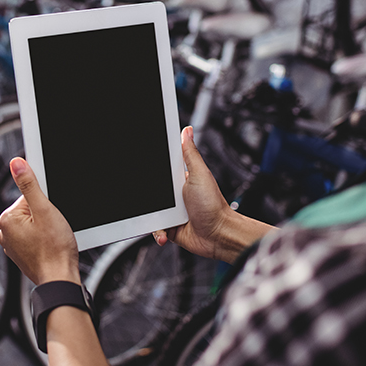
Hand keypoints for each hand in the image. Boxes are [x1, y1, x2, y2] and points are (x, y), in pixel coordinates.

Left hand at [0, 157, 79, 285]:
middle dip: (45, 215)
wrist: (59, 279)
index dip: (45, 202)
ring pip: (33, 224)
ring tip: (53, 239)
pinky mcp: (22, 255)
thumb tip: (16, 163)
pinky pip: (33, 238)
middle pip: (30, 210)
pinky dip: (43, 239)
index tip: (52, 213)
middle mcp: (5, 233)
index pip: (28, 196)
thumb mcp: (44, 210)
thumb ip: (29, 185)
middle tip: (54, 228)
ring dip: (45, 228)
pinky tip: (51, 246)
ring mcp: (13, 246)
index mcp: (7, 220)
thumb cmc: (54, 250)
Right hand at [153, 126, 264, 262]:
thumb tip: (187, 131)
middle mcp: (174, 196)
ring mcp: (171, 213)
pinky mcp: (169, 229)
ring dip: (151, 217)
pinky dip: (156, 232)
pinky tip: (163, 232)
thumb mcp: (200, 174)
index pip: (160, 171)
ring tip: (162, 218)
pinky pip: (154, 229)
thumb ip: (190, 154)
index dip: (153, 173)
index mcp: (180, 179)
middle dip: (148, 198)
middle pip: (151, 192)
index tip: (147, 175)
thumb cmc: (214, 206)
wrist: (218, 235)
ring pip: (149, 212)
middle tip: (156, 200)